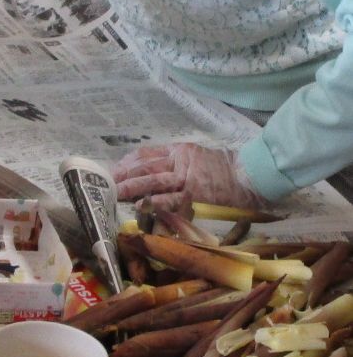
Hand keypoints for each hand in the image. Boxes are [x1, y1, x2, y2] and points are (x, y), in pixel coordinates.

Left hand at [112, 142, 265, 210]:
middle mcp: (180, 162)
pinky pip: (168, 200)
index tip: (114, 169)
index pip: (147, 154)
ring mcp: (186, 179)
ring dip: (131, 188)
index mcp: (180, 150)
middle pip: (145, 167)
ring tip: (115, 193)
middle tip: (106, 183)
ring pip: (152, 181)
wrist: (251, 175)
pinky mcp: (194, 196)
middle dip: (123, 175)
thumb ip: (176, 160)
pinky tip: (138, 206)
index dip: (127, 162)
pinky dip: (152, 203)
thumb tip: (150, 170)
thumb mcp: (199, 156)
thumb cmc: (225, 169)